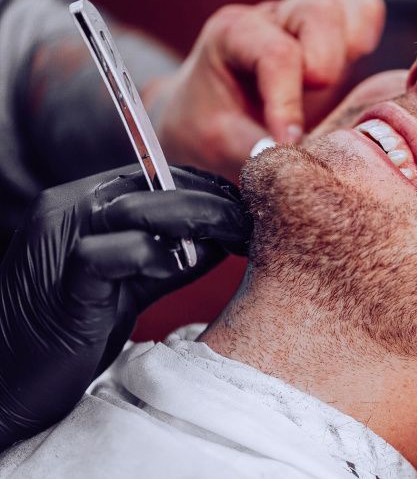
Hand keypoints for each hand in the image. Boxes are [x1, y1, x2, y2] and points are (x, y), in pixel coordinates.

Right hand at [0, 165, 249, 448]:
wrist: (8, 383)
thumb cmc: (70, 333)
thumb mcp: (131, 285)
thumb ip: (171, 258)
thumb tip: (224, 238)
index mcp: (83, 204)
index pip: (157, 176)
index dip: (208, 190)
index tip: (244, 212)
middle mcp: (68, 211)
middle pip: (154, 184)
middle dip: (213, 202)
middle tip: (251, 226)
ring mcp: (59, 243)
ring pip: (137, 208)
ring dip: (197, 221)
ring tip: (234, 241)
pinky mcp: (61, 284)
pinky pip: (109, 253)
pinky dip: (153, 257)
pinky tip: (182, 268)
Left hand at [154, 0, 385, 181]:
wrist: (208, 120)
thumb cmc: (213, 129)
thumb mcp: (222, 146)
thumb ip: (260, 153)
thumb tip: (301, 164)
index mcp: (233, 36)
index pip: (276, 54)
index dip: (290, 101)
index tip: (290, 143)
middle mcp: (270, 18)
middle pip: (317, 12)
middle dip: (324, 62)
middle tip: (315, 100)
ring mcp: (301, 18)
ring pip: (343, 0)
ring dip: (350, 43)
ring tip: (334, 82)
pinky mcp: (331, 29)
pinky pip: (363, 7)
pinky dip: (367, 30)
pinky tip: (357, 62)